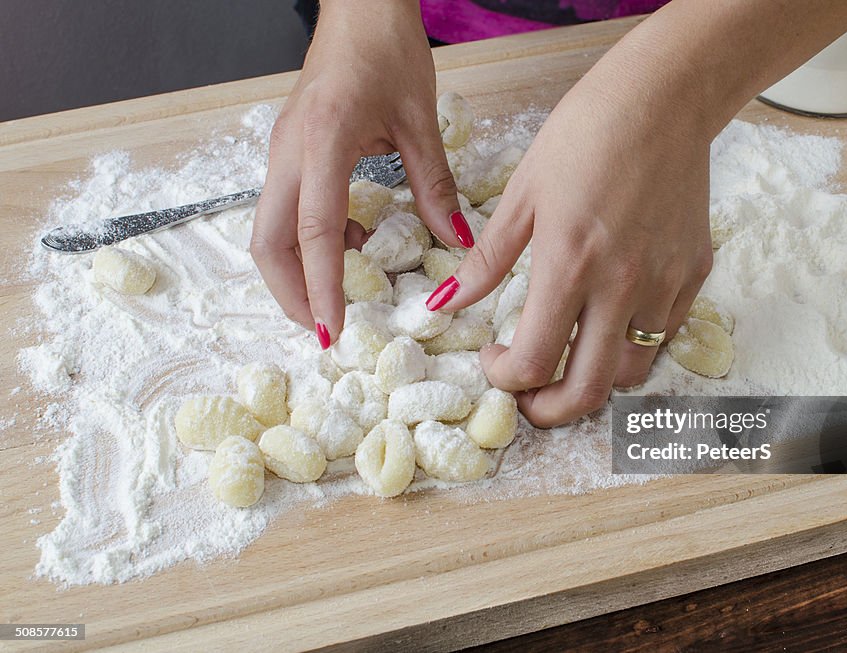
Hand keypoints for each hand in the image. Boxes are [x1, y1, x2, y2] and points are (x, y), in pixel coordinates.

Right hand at [251, 0, 463, 347]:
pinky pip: (287, 210)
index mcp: (323, 141)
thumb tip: (455, 240)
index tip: (332, 330)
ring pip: (270, 230)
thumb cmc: (387, 50)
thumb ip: (434, 185)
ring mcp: (282, 152)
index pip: (315, 231)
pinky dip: (310, 241)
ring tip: (340, 294)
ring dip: (297, 271)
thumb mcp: (419, 119)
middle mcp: (289, 152)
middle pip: (268, 242)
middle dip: (290, 293)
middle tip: (324, 329)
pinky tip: (353, 242)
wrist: (359, 7)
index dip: (322, 286)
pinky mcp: (287, 152)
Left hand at [433, 45, 714, 426]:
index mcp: (569, 265)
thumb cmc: (586, 134)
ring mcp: (666, 283)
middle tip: (529, 396)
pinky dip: (631, 343)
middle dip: (548, 410)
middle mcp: (623, 285)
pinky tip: (610, 316)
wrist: (664, 97)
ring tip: (570, 353)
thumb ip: (486, 261)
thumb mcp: (523, 194)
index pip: (533, 361)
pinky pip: (662, 333)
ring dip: (593, 377)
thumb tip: (442, 305)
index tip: (492, 358)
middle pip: (587, 391)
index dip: (503, 378)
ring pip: (630, 372)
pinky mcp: (694, 272)